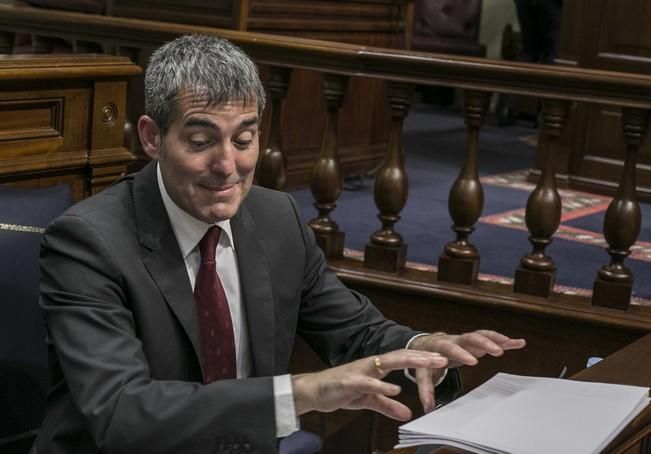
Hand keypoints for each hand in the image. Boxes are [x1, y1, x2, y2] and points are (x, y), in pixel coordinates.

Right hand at [292, 349, 447, 420]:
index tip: (442, 358)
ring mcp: (360, 371)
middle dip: (422, 356)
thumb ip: (388, 405)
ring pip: (388, 363)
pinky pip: (368, 383)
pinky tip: (395, 387)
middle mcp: (370, 365)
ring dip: (409, 362)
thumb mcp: (369, 401)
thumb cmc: (340, 391)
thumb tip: (408, 414)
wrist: (314, 391)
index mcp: (376, 368)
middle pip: (401, 356)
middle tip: (444, 357)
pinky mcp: (349, 381)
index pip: (404, 359)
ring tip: (427, 363)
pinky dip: (382, 384)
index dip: (422, 359)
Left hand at [409, 330, 525, 411]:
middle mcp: (454, 340)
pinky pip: (490, 338)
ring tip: (508, 345)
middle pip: (469, 338)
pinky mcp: (474, 341)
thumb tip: (428, 407)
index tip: (472, 361)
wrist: (426, 344)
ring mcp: (465, 339)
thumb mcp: (423, 374)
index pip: (449, 348)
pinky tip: (518, 343)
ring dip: (495, 340)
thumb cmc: (426, 359)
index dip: (461, 354)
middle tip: (496, 351)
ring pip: (481, 336)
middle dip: (483, 344)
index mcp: (440, 346)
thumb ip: (426, 389)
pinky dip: (503, 341)